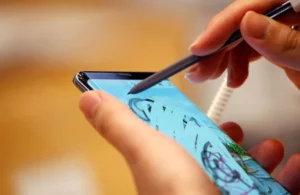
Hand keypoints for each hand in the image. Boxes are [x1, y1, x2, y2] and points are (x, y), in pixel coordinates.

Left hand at [79, 91, 299, 193]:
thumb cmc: (178, 193)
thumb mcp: (145, 150)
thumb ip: (119, 125)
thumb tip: (88, 99)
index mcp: (164, 165)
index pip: (170, 140)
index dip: (182, 123)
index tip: (195, 113)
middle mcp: (188, 181)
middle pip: (208, 154)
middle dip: (227, 137)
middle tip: (235, 128)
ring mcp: (215, 192)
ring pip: (238, 168)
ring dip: (257, 154)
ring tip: (269, 148)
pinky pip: (262, 185)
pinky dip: (279, 176)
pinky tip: (290, 167)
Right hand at [186, 0, 299, 88]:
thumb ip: (287, 42)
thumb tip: (248, 23)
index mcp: (299, 4)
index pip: (254, 4)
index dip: (223, 24)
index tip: (201, 47)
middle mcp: (289, 11)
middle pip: (243, 19)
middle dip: (217, 46)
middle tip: (199, 70)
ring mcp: (283, 26)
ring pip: (242, 33)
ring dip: (222, 57)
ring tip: (210, 76)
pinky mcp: (279, 41)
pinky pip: (251, 45)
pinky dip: (237, 62)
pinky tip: (234, 77)